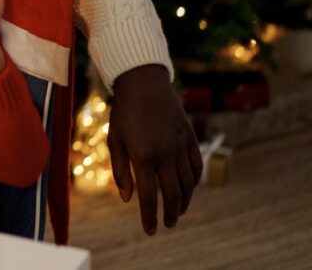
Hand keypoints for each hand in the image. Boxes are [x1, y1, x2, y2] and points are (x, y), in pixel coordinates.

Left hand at [108, 64, 202, 234]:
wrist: (143, 82)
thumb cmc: (123, 112)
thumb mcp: (114, 140)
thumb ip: (121, 171)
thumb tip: (128, 199)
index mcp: (143, 156)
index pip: (149, 196)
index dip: (149, 217)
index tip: (150, 231)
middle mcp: (165, 153)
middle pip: (173, 194)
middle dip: (170, 213)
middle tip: (167, 225)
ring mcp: (181, 145)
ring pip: (189, 183)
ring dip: (185, 201)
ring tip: (177, 211)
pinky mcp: (191, 137)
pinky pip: (197, 166)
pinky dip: (195, 181)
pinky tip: (189, 189)